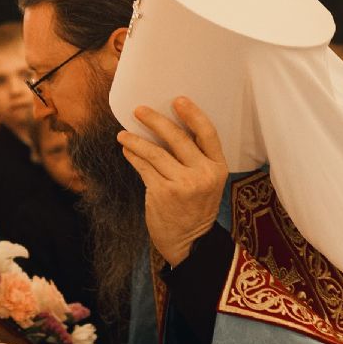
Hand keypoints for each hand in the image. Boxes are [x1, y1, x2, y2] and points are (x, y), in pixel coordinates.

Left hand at [117, 97, 229, 266]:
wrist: (191, 243)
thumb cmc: (195, 209)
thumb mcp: (207, 183)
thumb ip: (195, 159)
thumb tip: (167, 129)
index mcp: (218, 168)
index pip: (208, 133)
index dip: (193, 114)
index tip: (178, 100)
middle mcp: (203, 174)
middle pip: (178, 138)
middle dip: (156, 120)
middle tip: (140, 110)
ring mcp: (183, 184)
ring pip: (155, 152)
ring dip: (136, 140)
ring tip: (123, 134)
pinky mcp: (163, 193)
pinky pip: (144, 167)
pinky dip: (132, 156)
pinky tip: (126, 150)